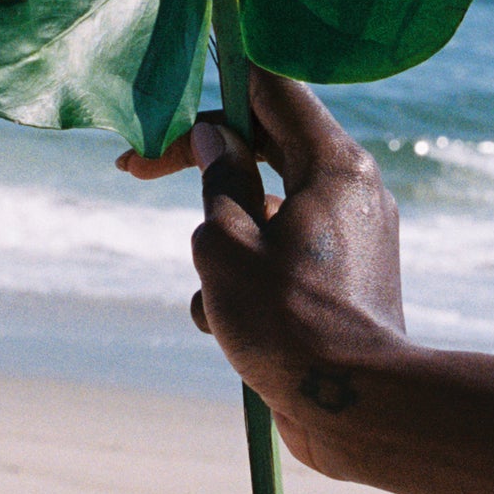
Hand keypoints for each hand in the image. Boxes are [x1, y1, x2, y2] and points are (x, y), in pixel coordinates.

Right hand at [118, 70, 407, 473]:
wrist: (358, 409)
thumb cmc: (287, 321)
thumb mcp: (227, 243)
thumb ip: (217, 181)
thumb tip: (217, 140)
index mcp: (332, 163)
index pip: (271, 88)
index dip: (214, 84)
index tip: (169, 103)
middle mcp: (352, 188)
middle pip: (266, 144)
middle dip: (201, 162)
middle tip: (134, 170)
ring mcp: (353, 235)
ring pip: (266, 210)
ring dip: (222, 242)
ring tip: (214, 295)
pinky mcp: (346, 279)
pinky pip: (284, 255)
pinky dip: (248, 280)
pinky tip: (229, 327)